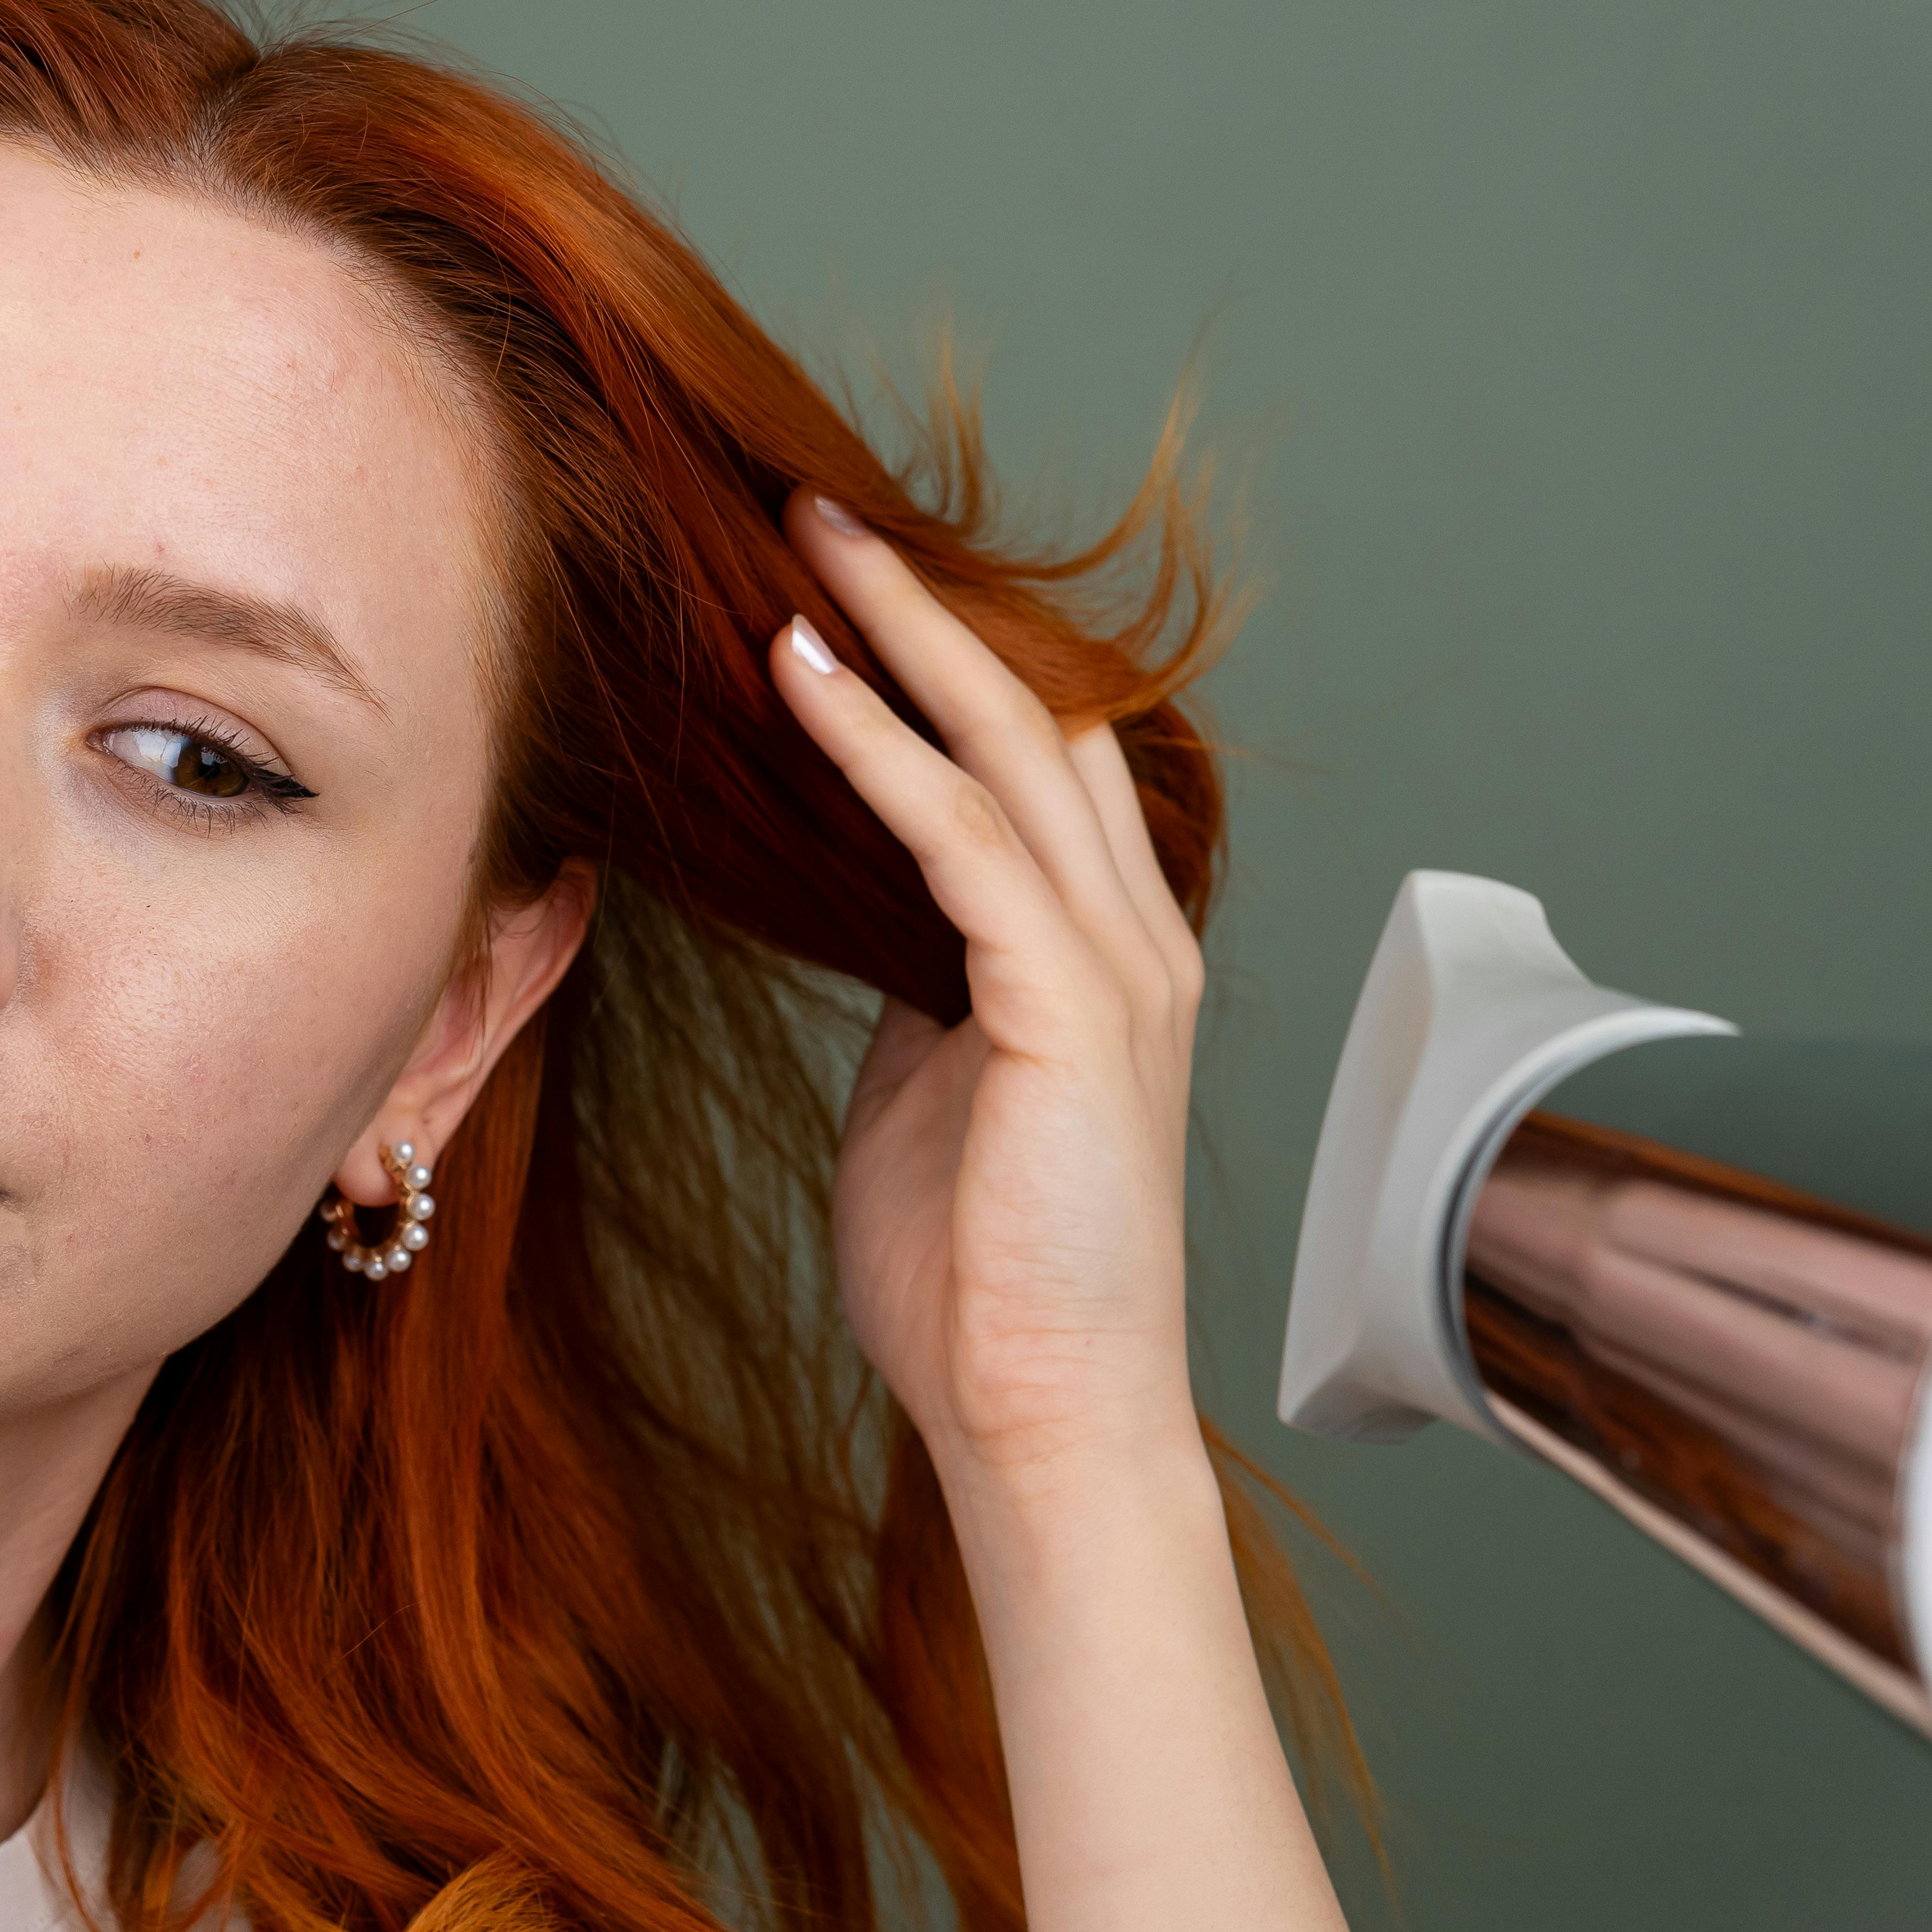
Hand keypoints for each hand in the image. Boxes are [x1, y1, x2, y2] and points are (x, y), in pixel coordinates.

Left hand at [770, 492, 1208, 1484]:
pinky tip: (799, 678)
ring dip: (900, 636)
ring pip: (1009, 747)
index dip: (954, 665)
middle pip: (1039, 717)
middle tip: (822, 512)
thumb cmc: (978, 1286)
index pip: (1041, 767)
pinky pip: (958, 836)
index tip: (848, 588)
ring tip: (802, 545)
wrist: (1040, 1419)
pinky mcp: (1068, 1009)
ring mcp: (1115, 968)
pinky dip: (875, 745)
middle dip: (931, 607)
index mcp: (1105, 963)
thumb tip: (870, 931)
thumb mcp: (937, 1101)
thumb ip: (924, 1001)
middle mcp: (1133, 941)